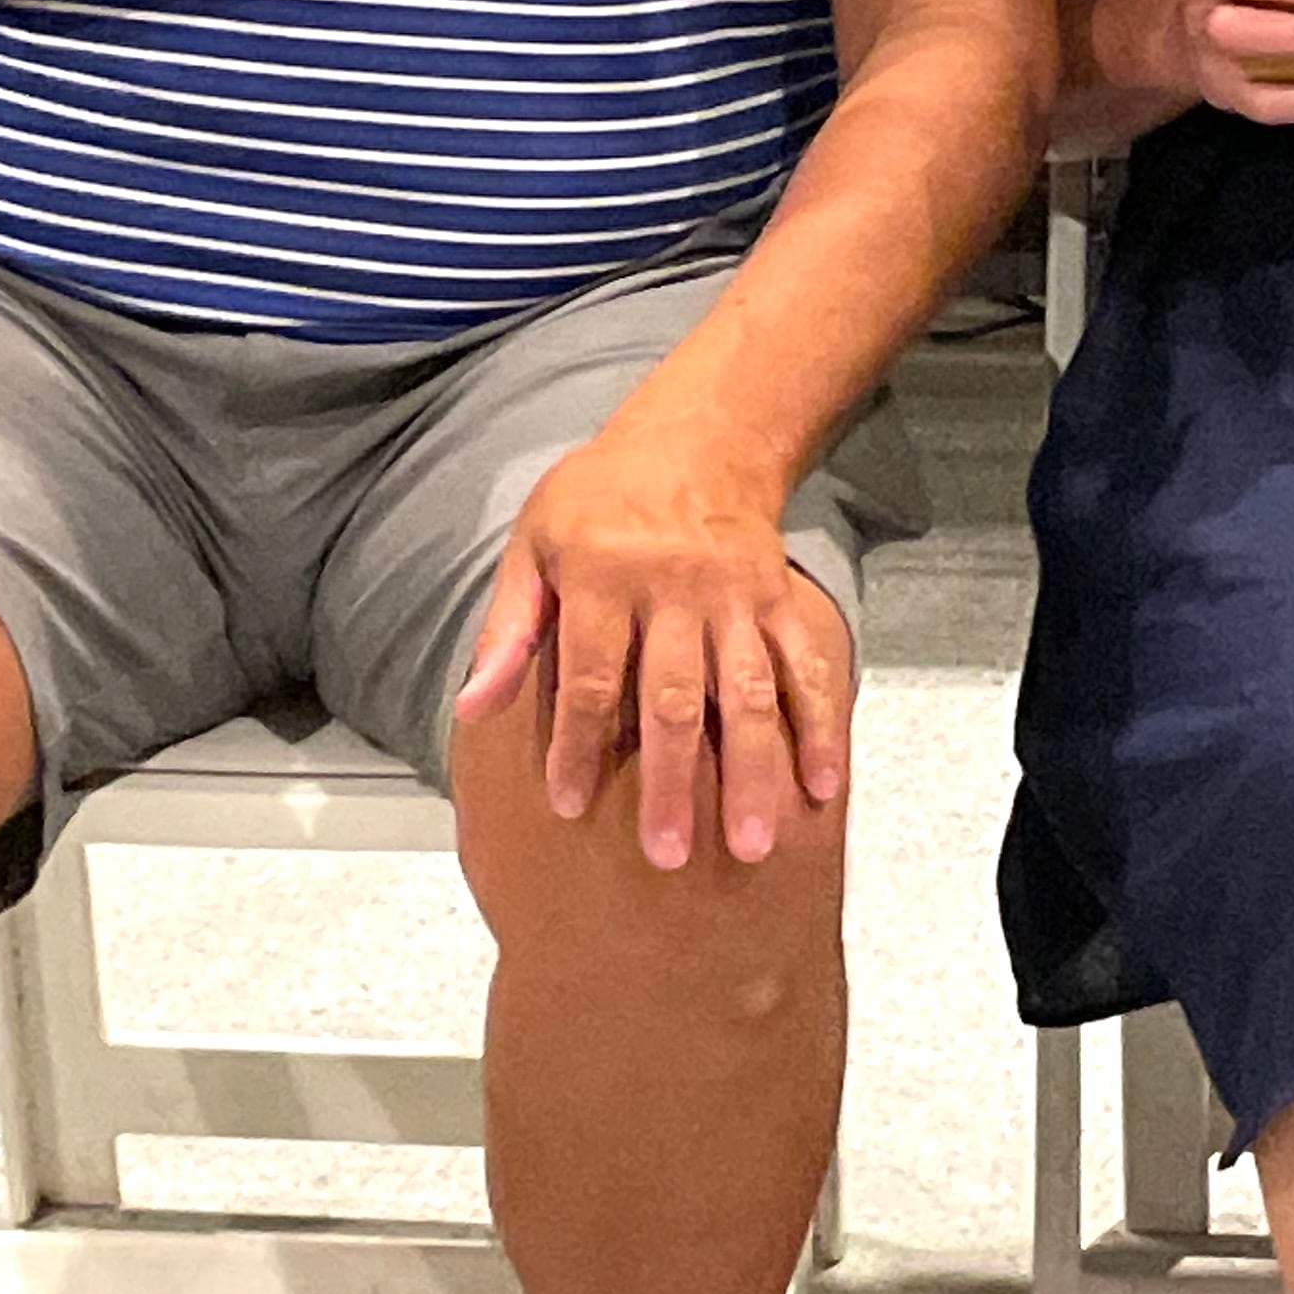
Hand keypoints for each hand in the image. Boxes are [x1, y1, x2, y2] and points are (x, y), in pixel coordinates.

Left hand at [454, 427, 850, 870]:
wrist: (696, 438)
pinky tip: (822, 787)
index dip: (578, 743)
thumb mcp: (533, 544)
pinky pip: (804, 665)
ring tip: (751, 843)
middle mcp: (673, 589)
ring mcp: (735, 596)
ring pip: (745, 692)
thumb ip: (508, 629)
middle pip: (672, 697)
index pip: (590, 675)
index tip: (569, 807)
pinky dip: (819, 725)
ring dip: (751, 770)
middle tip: (667, 855)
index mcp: (602, 575)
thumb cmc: (597, 500)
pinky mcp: (780, 599)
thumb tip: (471, 708)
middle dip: (672, 780)